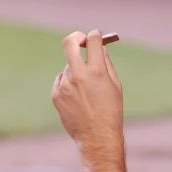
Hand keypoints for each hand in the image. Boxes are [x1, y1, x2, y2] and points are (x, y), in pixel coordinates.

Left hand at [52, 30, 122, 147]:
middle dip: (76, 37)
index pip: (93, 41)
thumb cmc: (111, 111)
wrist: (97, 136)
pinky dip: (69, 84)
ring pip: (69, 67)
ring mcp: (65, 85)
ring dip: (76, 71)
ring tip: (87, 92)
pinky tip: (78, 100)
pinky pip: (62, 81)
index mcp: (97, 72)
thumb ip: (106, 64)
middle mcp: (79, 75)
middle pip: (70, 43)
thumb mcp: (115, 86)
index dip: (95, 35)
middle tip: (81, 40)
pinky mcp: (56, 94)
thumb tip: (100, 48)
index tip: (95, 36)